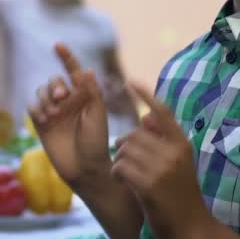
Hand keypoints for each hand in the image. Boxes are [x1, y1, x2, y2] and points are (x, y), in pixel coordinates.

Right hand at [29, 43, 110, 187]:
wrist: (84, 168)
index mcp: (83, 96)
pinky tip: (45, 119)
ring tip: (53, 114)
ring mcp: (53, 112)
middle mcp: (67, 101)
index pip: (73, 71)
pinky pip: (32, 107)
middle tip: (61, 98)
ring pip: (40, 92)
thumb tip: (87, 69)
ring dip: (45, 98)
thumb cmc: (96, 142)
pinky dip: (36, 109)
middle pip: (53, 81)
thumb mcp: (98, 115)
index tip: (57, 45)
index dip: (66, 57)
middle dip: (55, 85)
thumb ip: (91, 92)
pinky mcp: (41, 124)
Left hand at [112, 83, 209, 237]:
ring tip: (126, 173)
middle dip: (123, 146)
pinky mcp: (148, 184)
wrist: (189, 224)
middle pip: (133, 135)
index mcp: (181, 144)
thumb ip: (161, 139)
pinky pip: (120, 167)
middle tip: (125, 160)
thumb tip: (145, 114)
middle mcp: (173, 153)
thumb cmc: (178, 192)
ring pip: (123, 150)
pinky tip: (124, 182)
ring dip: (118, 161)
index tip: (131, 81)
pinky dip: (117, 174)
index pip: (162, 112)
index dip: (145, 95)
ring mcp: (161, 169)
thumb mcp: (176, 162)